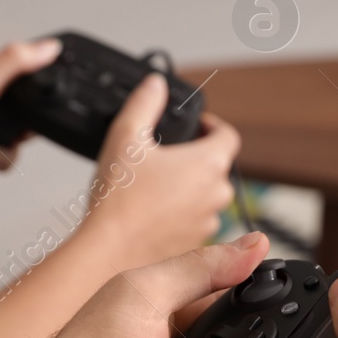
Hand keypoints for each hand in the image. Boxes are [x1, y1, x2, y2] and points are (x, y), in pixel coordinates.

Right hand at [79, 74, 242, 267]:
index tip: (197, 125)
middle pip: (216, 166)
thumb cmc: (119, 199)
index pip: (228, 135)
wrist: (109, 252)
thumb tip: (155, 85)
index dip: (213, 125)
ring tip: (153, 184)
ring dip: (187, 186)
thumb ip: (144, 103)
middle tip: (164, 155)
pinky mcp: (195, 245)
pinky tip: (151, 210)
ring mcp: (208, 223)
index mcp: (209, 164)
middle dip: (194, 157)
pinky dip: (180, 212)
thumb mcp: (126, 136)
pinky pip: (194, 220)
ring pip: (205, 195)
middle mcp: (217, 194)